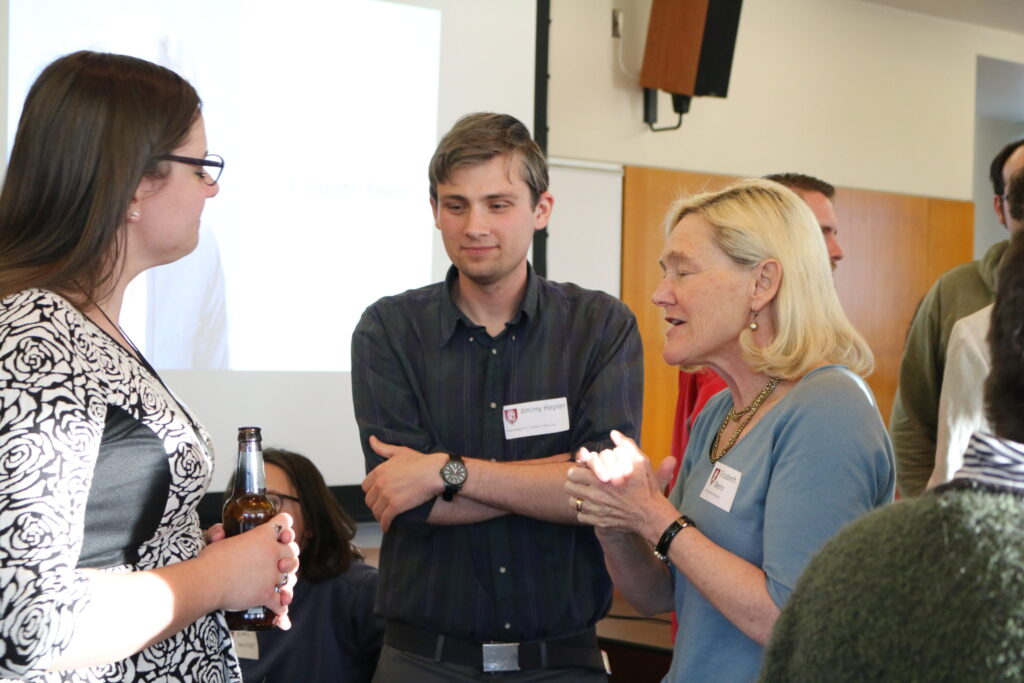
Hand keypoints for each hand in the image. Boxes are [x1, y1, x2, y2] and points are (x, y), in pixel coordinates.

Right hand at [198, 512, 300, 627]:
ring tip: (283, 585)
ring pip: (290, 577)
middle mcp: (272, 553)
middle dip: (289, 556)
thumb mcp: (217, 540)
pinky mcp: (267, 594)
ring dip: (287, 581)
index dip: (286, 527)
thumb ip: (220, 533)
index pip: (285, 523)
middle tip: (281, 562)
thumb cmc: (209, 560)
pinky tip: (280, 609)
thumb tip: (220, 532)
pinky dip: (281, 607)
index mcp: (263, 535)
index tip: (284, 534)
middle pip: (292, 552)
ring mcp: (272, 575)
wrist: (206, 581)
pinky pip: (280, 603)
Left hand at [361, 435, 447, 530]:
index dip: (371, 491)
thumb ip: (383, 448)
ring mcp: (387, 495)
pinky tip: (387, 526)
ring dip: (379, 515)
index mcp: (380, 471)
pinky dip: (385, 524)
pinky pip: (385, 519)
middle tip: (381, 507)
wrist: (435, 473)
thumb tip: (371, 440)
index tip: (376, 495)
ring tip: (384, 517)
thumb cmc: (421, 462)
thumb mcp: (400, 452)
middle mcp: (381, 483)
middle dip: (374, 504)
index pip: (365, 486)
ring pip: (376, 510)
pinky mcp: (396, 506)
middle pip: (369, 499)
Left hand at [566, 431, 678, 541]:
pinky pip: (580, 516)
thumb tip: (614, 433)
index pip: (574, 471)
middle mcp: (594, 494)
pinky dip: (585, 512)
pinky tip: (594, 507)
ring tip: (587, 494)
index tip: (584, 468)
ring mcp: (595, 510)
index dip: (578, 468)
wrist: (652, 516)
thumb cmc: (646, 488)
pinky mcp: (598, 522)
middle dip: (575, 481)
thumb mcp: (640, 462)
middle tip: (583, 480)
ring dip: (578, 497)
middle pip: (569, 485)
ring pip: (572, 501)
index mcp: (600, 478)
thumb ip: (626, 446)